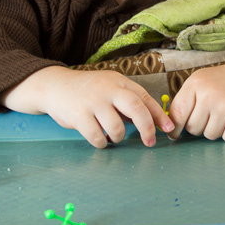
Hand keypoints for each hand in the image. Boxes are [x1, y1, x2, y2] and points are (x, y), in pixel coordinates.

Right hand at [0, 66, 174, 148]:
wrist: (56, 86)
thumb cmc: (89, 90)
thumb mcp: (110, 87)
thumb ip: (129, 102)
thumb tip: (153, 121)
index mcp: (119, 82)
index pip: (145, 98)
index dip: (159, 115)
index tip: (168, 128)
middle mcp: (108, 90)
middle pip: (136, 109)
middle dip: (147, 128)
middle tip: (150, 141)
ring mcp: (93, 102)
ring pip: (117, 128)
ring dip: (118, 138)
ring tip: (112, 135)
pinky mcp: (79, 116)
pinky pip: (97, 138)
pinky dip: (101, 143)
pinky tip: (99, 137)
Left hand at [167, 58, 224, 142]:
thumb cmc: (221, 82)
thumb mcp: (199, 82)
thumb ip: (184, 101)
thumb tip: (170, 127)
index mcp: (195, 84)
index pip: (177, 113)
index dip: (174, 128)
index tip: (174, 135)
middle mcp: (209, 94)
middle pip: (193, 128)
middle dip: (199, 126)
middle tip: (209, 115)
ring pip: (209, 135)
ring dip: (214, 130)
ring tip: (222, 114)